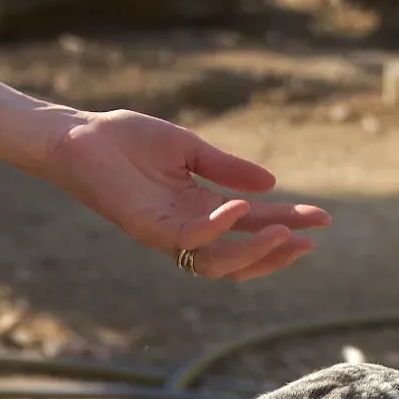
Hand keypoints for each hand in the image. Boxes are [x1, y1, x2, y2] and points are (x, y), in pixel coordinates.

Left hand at [37, 107, 329, 280]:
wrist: (77, 136)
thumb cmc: (125, 139)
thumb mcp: (188, 149)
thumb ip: (226, 167)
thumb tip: (272, 184)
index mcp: (199, 209)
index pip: (251, 226)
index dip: (286, 223)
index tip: (320, 219)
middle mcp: (186, 229)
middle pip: (240, 256)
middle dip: (278, 251)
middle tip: (311, 241)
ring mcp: (166, 233)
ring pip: (217, 263)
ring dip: (253, 253)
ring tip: (285, 235)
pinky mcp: (145, 228)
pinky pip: (188, 239)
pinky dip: (216, 229)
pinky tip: (239, 211)